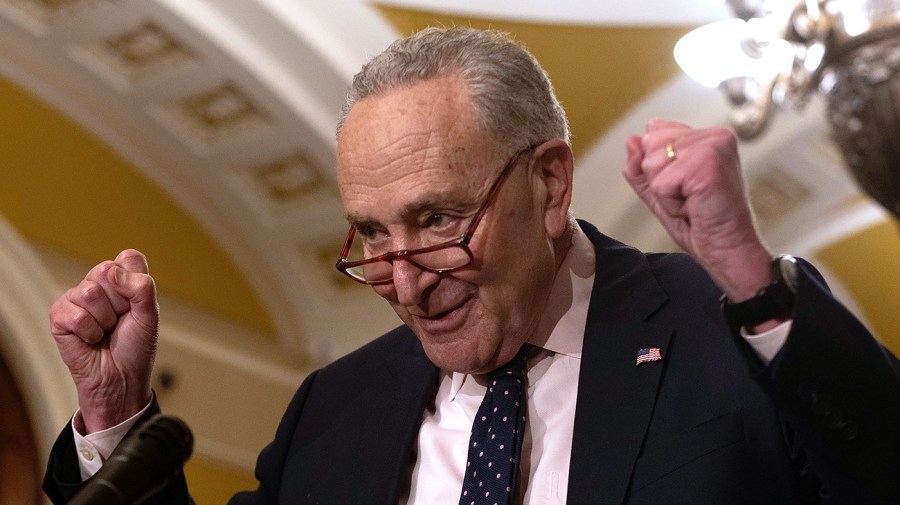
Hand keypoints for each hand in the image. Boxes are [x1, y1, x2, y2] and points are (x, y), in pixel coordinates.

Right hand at [50, 249, 158, 433]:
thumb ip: (141, 287)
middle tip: (119, 321)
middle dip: (120, 302)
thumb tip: (111, 272)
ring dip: (104, 320)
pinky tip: (91, 340)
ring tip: (105, 332)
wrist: (121, 378)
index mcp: (122, 279)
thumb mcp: (150, 315)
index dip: (135, 282)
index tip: (137, 305)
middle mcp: (97, 283)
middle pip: (106, 270)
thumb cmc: (135, 346)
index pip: (128, 258)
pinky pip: (76, 314)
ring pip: (90, 292)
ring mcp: (76, 298)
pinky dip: (90, 332)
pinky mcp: (59, 316)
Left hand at [623, 119, 772, 301]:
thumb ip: (642, 167)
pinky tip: (695, 206)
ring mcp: (712, 146)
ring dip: (665, 193)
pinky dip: (671, 203)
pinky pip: (660, 183)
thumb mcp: (662, 192)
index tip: (687, 187)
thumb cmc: (703, 224)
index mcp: (706, 136)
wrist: (728, 250)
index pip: (653, 132)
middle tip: (690, 197)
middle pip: (649, 146)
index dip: (659, 168)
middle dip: (659, 180)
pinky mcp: (707, 163)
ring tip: (693, 202)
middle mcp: (713, 135)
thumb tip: (631, 140)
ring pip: (652, 163)